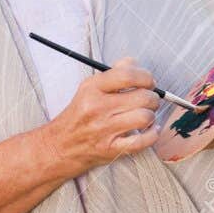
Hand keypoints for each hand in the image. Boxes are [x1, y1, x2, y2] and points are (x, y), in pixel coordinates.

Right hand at [46, 56, 159, 176]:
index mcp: (92, 88)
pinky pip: (142, 141)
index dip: (146, 77)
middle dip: (153, 98)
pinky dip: (152, 134)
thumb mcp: (88, 88)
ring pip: (144, 117)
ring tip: (146, 115)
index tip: (149, 82)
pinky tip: (151, 130)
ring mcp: (104, 129)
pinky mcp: (111, 149)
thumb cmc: (79, 115)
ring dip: (151, 116)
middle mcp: (98, 107)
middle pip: (141, 97)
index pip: (127, 75)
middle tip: (150, 100)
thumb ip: (113, 73)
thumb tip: (134, 63)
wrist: (60, 146)